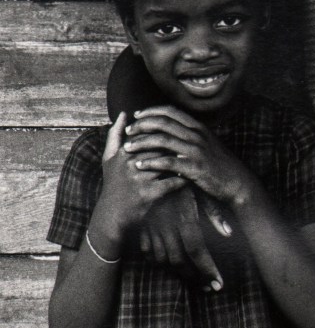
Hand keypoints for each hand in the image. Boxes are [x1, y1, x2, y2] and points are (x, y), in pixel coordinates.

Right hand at [98, 112, 185, 235]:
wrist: (112, 214)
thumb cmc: (113, 182)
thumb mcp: (108, 157)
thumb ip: (115, 134)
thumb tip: (124, 113)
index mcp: (123, 152)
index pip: (147, 133)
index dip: (162, 130)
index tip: (174, 130)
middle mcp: (131, 163)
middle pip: (159, 145)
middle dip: (174, 143)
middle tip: (189, 141)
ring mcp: (140, 178)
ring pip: (167, 162)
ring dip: (182, 159)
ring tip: (193, 155)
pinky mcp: (149, 193)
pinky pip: (172, 183)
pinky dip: (182, 179)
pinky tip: (190, 175)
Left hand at [123, 106, 256, 209]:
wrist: (237, 182)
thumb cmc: (219, 164)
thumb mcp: (207, 143)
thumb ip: (191, 134)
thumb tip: (171, 129)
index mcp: (198, 127)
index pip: (170, 111)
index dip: (151, 111)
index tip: (136, 116)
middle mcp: (196, 134)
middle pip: (163, 123)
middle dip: (141, 125)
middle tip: (128, 131)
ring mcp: (196, 150)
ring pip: (162, 140)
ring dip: (142, 142)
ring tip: (128, 148)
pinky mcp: (194, 167)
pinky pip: (168, 162)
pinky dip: (151, 162)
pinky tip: (140, 165)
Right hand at [139, 186, 228, 290]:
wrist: (149, 165)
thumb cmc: (180, 177)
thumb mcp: (199, 191)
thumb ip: (214, 213)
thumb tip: (229, 234)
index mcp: (184, 218)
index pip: (197, 251)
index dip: (208, 270)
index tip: (218, 285)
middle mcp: (167, 226)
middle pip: (180, 261)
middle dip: (195, 277)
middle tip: (207, 286)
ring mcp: (152, 228)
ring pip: (163, 260)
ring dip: (178, 273)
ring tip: (192, 279)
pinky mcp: (141, 226)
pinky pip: (148, 251)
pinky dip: (157, 261)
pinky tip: (168, 265)